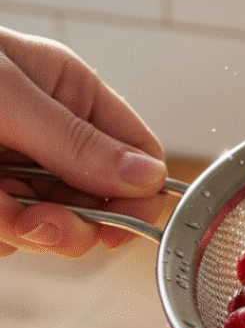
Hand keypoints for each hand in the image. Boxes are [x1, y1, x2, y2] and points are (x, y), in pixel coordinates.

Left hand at [0, 27, 167, 257]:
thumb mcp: (9, 97)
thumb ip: (76, 141)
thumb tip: (149, 177)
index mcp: (72, 94)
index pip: (138, 151)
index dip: (140, 194)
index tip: (125, 225)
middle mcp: (51, 132)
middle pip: (98, 198)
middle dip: (71, 220)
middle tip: (38, 224)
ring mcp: (17, 164)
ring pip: (52, 222)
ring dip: (24, 229)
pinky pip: (11, 233)